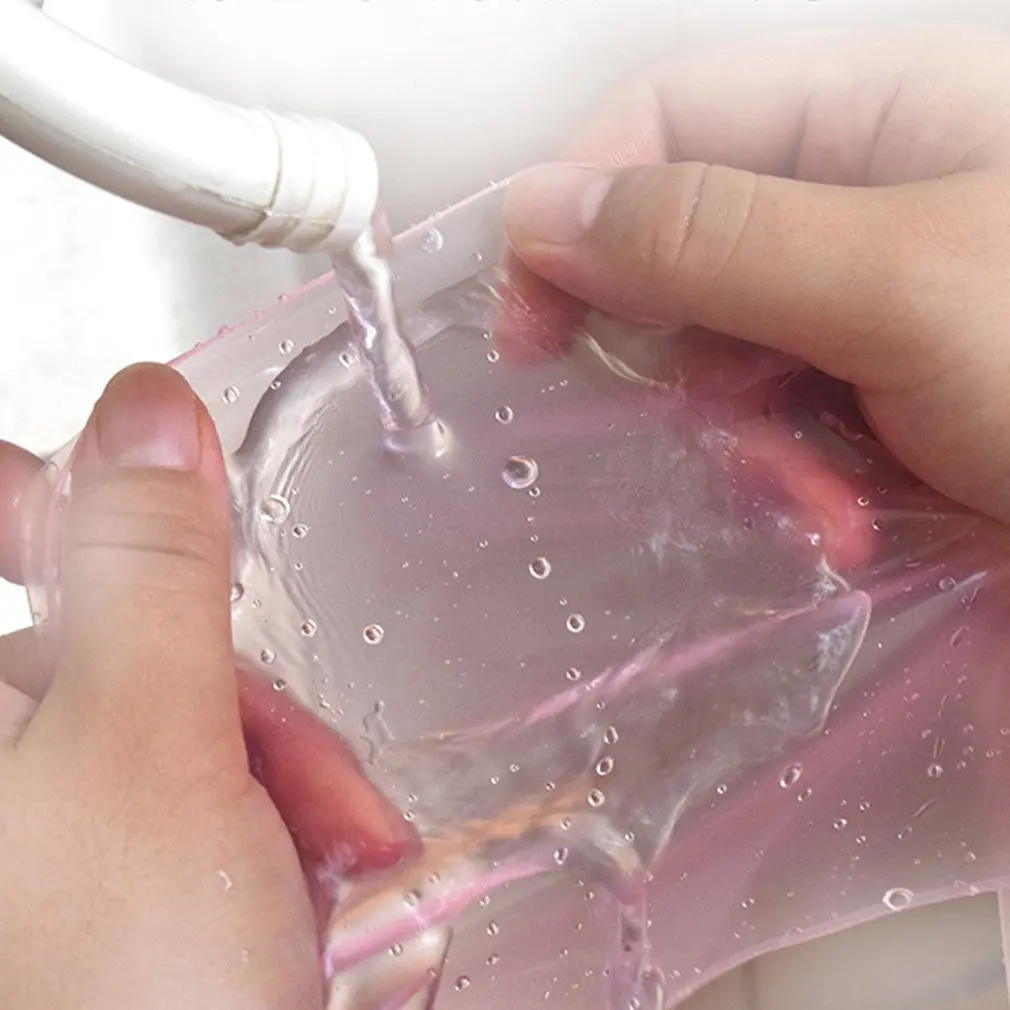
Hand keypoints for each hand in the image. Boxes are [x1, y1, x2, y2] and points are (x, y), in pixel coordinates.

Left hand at [0, 365, 411, 1008]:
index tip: (156, 501)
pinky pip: (212, 792)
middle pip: (119, 642)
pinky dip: (278, 833)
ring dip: (283, 782)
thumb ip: (150, 566)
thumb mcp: (150, 751)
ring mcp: (54, 824)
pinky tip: (313, 905)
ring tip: (328, 879)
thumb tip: (145, 409)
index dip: (63, 489)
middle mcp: (1, 765)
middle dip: (240, 705)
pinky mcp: (121, 870)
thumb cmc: (124, 998)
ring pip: (187, 721)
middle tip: (301, 793)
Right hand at [502, 26, 1009, 527]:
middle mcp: (860, 199)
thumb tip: (544, 211)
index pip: (667, 120)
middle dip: (686, 362)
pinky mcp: (873, 396)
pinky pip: (776, 425)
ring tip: (821, 501)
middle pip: (685, 254)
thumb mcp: (899, 283)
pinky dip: (793, 483)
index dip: (578, 208)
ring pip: (723, 359)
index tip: (530, 321)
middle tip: (719, 431)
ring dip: (749, 446)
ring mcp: (866, 306)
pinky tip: (844, 521)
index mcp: (874, 113)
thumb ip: (712, 237)